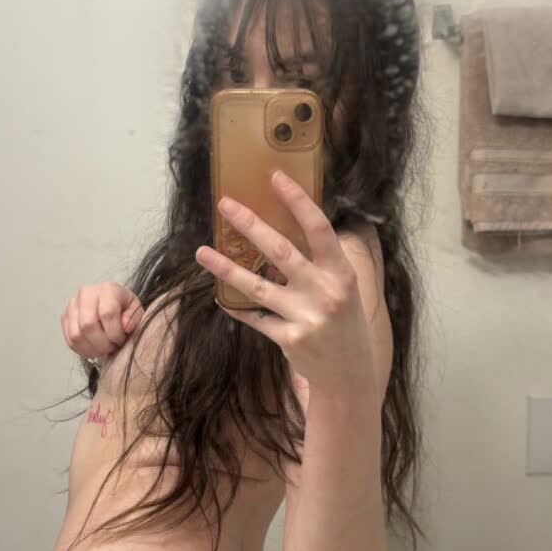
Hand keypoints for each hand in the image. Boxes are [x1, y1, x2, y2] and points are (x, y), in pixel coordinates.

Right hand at [61, 282, 142, 362]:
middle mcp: (86, 293)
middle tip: (111, 347)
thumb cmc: (126, 310)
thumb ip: (134, 318)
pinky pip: (69, 340)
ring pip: (76, 335)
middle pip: (88, 325)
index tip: (121, 339)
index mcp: (108, 289)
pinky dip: (82, 350)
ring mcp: (72, 305)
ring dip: (92, 349)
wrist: (112, 306)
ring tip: (103, 349)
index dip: (115, 333)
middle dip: (102, 343)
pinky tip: (94, 349)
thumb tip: (125, 326)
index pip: (107, 313)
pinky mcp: (64, 317)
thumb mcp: (137, 311)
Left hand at [194, 170, 373, 394]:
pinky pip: (255, 317)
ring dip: (226, 268)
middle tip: (225, 205)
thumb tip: (285, 224)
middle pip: (280, 252)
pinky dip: (236, 306)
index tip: (275, 177)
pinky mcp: (289, 340)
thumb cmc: (343, 321)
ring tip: (201, 252)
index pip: (319, 229)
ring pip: (257, 286)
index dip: (297, 201)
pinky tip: (218, 296)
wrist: (349, 373)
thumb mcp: (343, 287)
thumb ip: (320, 261)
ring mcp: (306, 318)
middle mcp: (325, 292)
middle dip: (250, 225)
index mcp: (341, 272)